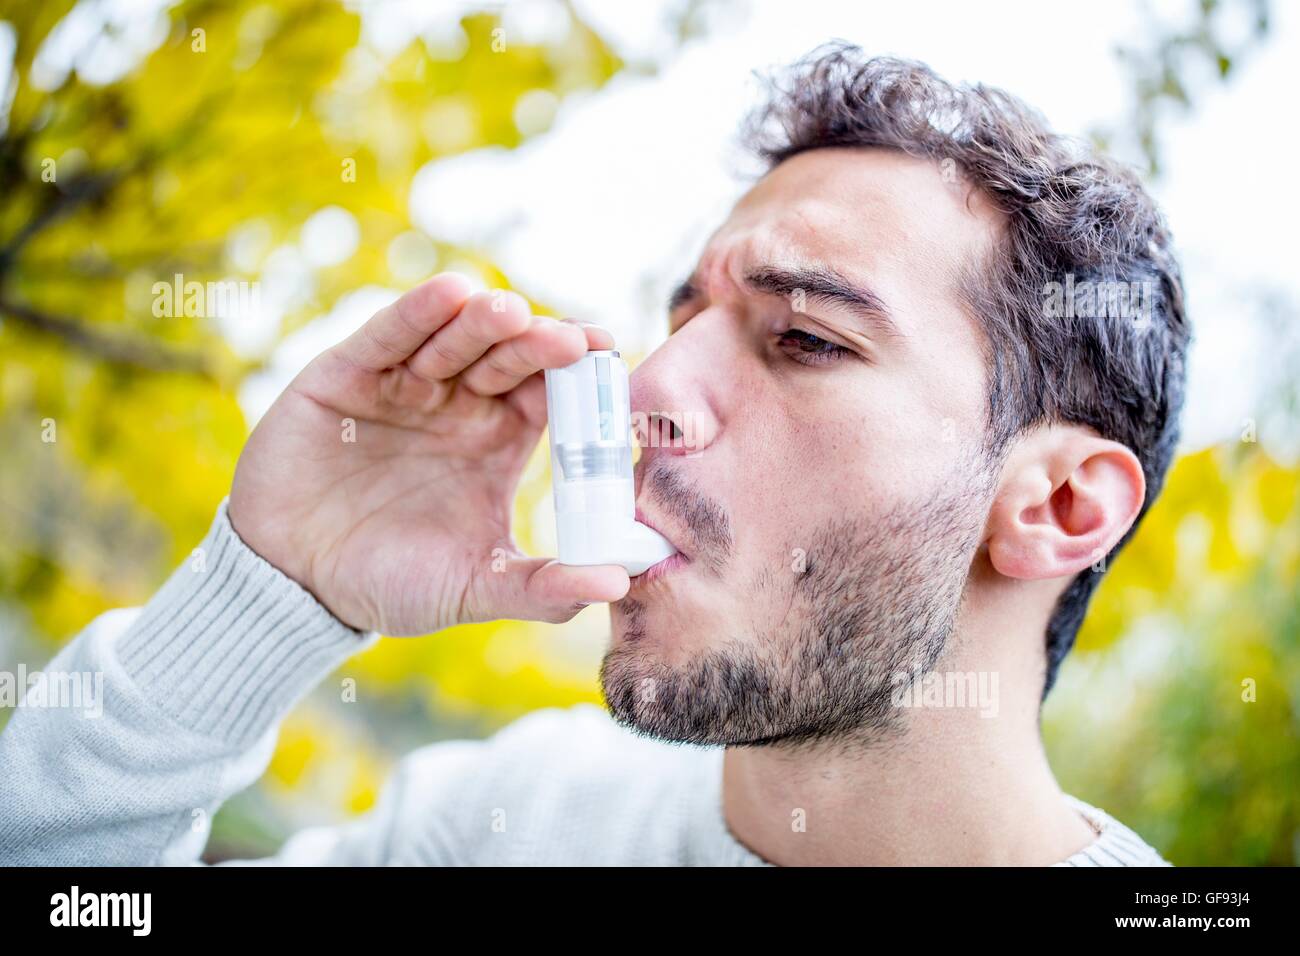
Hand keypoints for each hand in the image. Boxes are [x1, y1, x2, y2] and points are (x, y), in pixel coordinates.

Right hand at [228, 273, 630, 633]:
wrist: (294, 585)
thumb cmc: (390, 583)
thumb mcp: (475, 587)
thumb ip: (543, 588)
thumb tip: (619, 582)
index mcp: (496, 439)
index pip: (546, 389)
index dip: (575, 371)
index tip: (605, 356)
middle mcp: (456, 402)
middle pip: (505, 356)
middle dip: (535, 343)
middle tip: (566, 340)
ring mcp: (403, 384)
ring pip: (451, 339)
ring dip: (481, 322)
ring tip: (509, 312)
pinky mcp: (347, 375)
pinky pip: (387, 338)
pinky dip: (415, 315)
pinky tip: (448, 294)